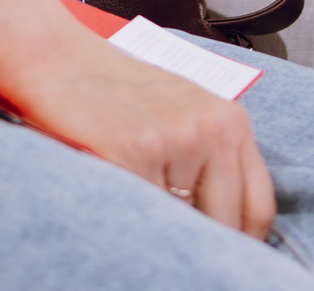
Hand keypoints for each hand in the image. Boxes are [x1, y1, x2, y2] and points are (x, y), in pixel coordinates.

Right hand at [12, 35, 274, 238]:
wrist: (56, 57)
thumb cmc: (115, 89)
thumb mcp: (182, 113)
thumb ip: (212, 161)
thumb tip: (228, 229)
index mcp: (230, 121)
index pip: (257, 207)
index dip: (241, 242)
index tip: (223, 257)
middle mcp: (210, 129)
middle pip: (226, 224)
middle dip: (201, 245)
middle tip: (178, 250)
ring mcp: (173, 141)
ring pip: (182, 226)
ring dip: (162, 231)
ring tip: (137, 209)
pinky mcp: (133, 154)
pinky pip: (144, 217)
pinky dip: (130, 220)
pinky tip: (115, 198)